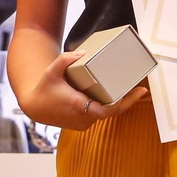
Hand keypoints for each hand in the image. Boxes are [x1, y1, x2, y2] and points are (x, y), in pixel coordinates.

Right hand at [16, 49, 148, 129]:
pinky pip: (100, 115)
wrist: (34, 107)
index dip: (121, 104)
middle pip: (111, 112)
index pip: (105, 111)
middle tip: (142, 89)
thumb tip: (82, 52)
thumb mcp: (51, 71)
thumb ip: (65, 60)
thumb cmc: (44, 88)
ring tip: (134, 90)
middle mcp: (83, 117)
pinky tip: (118, 96)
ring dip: (119, 104)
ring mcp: (84, 123)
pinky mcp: (83, 124)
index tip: (132, 93)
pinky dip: (109, 106)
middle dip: (127, 101)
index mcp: (78, 106)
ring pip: (106, 114)